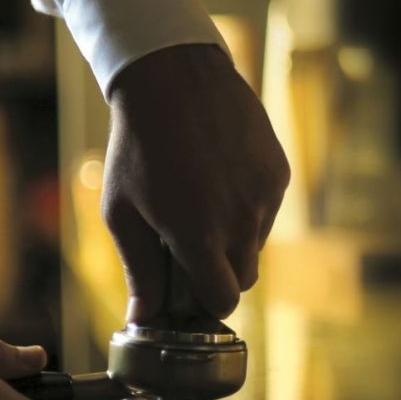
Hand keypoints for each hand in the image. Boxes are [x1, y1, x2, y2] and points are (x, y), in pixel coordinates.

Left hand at [103, 44, 290, 319]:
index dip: (205, 303)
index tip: (188, 290)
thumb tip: (142, 319)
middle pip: (242, 279)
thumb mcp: (122, 212)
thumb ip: (138, 270)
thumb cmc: (137, 147)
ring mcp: (264, 195)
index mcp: (199, 236)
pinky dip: (247, 208)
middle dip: (217, 274)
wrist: (174, 79)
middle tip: (187, 247)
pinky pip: (267, 211)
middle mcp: (240, 220)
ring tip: (198, 202)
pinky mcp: (278, 172)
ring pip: (256, 245)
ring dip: (232, 240)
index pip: (223, 300)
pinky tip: (217, 178)